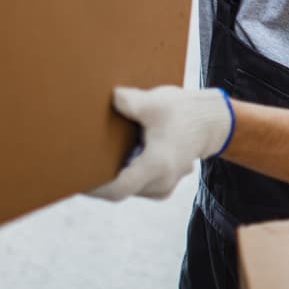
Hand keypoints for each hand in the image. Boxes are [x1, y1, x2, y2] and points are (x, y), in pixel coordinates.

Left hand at [90, 86, 234, 201]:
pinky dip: (125, 175)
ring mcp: (163, 187)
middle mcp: (161, 182)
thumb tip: (106, 98)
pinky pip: (136, 187)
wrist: (213, 123)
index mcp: (157, 165)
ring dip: (113, 176)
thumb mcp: (156, 102)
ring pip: (127, 189)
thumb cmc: (185, 112)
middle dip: (99, 177)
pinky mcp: (162, 186)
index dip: (94, 187)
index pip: (118, 189)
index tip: (76, 176)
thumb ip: (128, 101)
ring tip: (96, 156)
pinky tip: (118, 157)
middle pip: (119, 189)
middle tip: (77, 161)